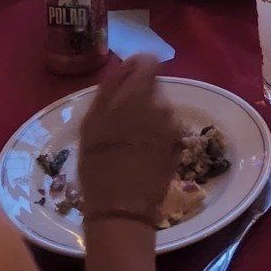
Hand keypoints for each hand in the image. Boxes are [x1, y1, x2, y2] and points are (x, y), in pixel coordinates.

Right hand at [77, 57, 179, 221]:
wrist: (122, 208)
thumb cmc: (99, 164)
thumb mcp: (92, 122)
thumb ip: (110, 88)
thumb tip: (125, 65)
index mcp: (140, 95)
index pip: (150, 62)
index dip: (137, 67)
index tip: (124, 81)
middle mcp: (163, 106)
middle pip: (154, 87)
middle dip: (138, 97)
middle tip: (118, 121)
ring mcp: (173, 127)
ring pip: (159, 110)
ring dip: (146, 118)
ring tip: (125, 141)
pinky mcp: (178, 146)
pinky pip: (165, 130)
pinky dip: (154, 135)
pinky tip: (138, 154)